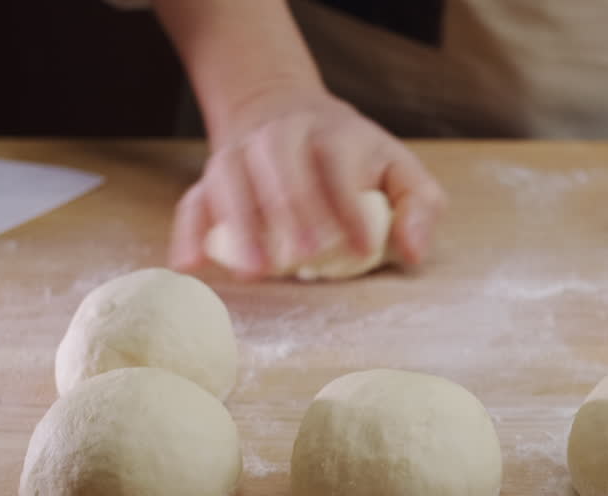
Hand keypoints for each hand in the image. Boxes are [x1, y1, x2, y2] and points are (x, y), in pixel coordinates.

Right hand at [170, 90, 446, 276]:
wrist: (287, 111)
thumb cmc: (356, 159)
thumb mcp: (400, 171)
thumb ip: (419, 207)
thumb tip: (415, 252)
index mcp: (334, 135)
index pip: (338, 166)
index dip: (349, 207)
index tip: (363, 249)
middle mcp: (282, 136)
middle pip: (279, 166)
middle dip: (291, 212)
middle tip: (303, 257)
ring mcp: (241, 154)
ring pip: (231, 180)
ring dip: (240, 225)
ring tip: (254, 272)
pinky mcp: (212, 177)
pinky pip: (194, 201)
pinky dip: (188, 232)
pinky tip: (190, 266)